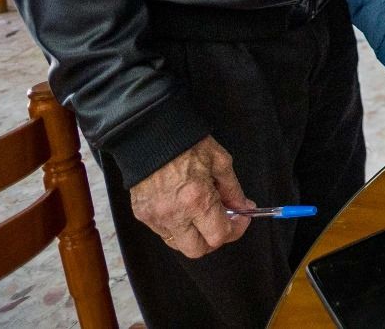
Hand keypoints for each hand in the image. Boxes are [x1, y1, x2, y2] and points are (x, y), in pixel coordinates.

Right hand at [129, 136, 253, 257]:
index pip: (219, 235)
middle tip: (223, 221)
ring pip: (179, 244)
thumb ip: (232, 189)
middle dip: (214, 239)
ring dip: (195, 235)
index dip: (236, 230)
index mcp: (196, 200)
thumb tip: (243, 207)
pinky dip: (177, 226)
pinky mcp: (141, 215)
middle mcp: (174, 215)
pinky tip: (184, 207)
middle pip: (198, 250)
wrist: (149, 134)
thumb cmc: (187, 144)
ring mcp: (155, 218)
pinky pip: (163, 232)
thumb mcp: (220, 161)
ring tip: (202, 213)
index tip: (242, 218)